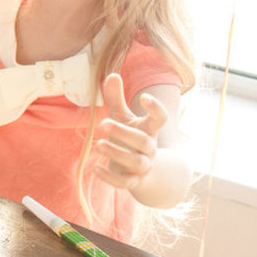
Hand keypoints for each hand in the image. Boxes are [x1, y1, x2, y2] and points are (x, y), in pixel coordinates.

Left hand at [94, 73, 167, 189]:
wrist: (143, 171)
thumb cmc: (129, 137)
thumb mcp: (123, 117)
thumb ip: (116, 99)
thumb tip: (112, 74)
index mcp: (149, 130)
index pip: (160, 119)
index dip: (156, 108)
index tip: (144, 97)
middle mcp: (149, 148)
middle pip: (142, 141)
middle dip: (124, 132)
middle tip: (104, 123)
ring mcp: (143, 166)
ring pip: (135, 162)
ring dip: (117, 154)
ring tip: (98, 144)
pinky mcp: (133, 181)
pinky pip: (125, 182)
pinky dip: (111, 177)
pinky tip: (95, 169)